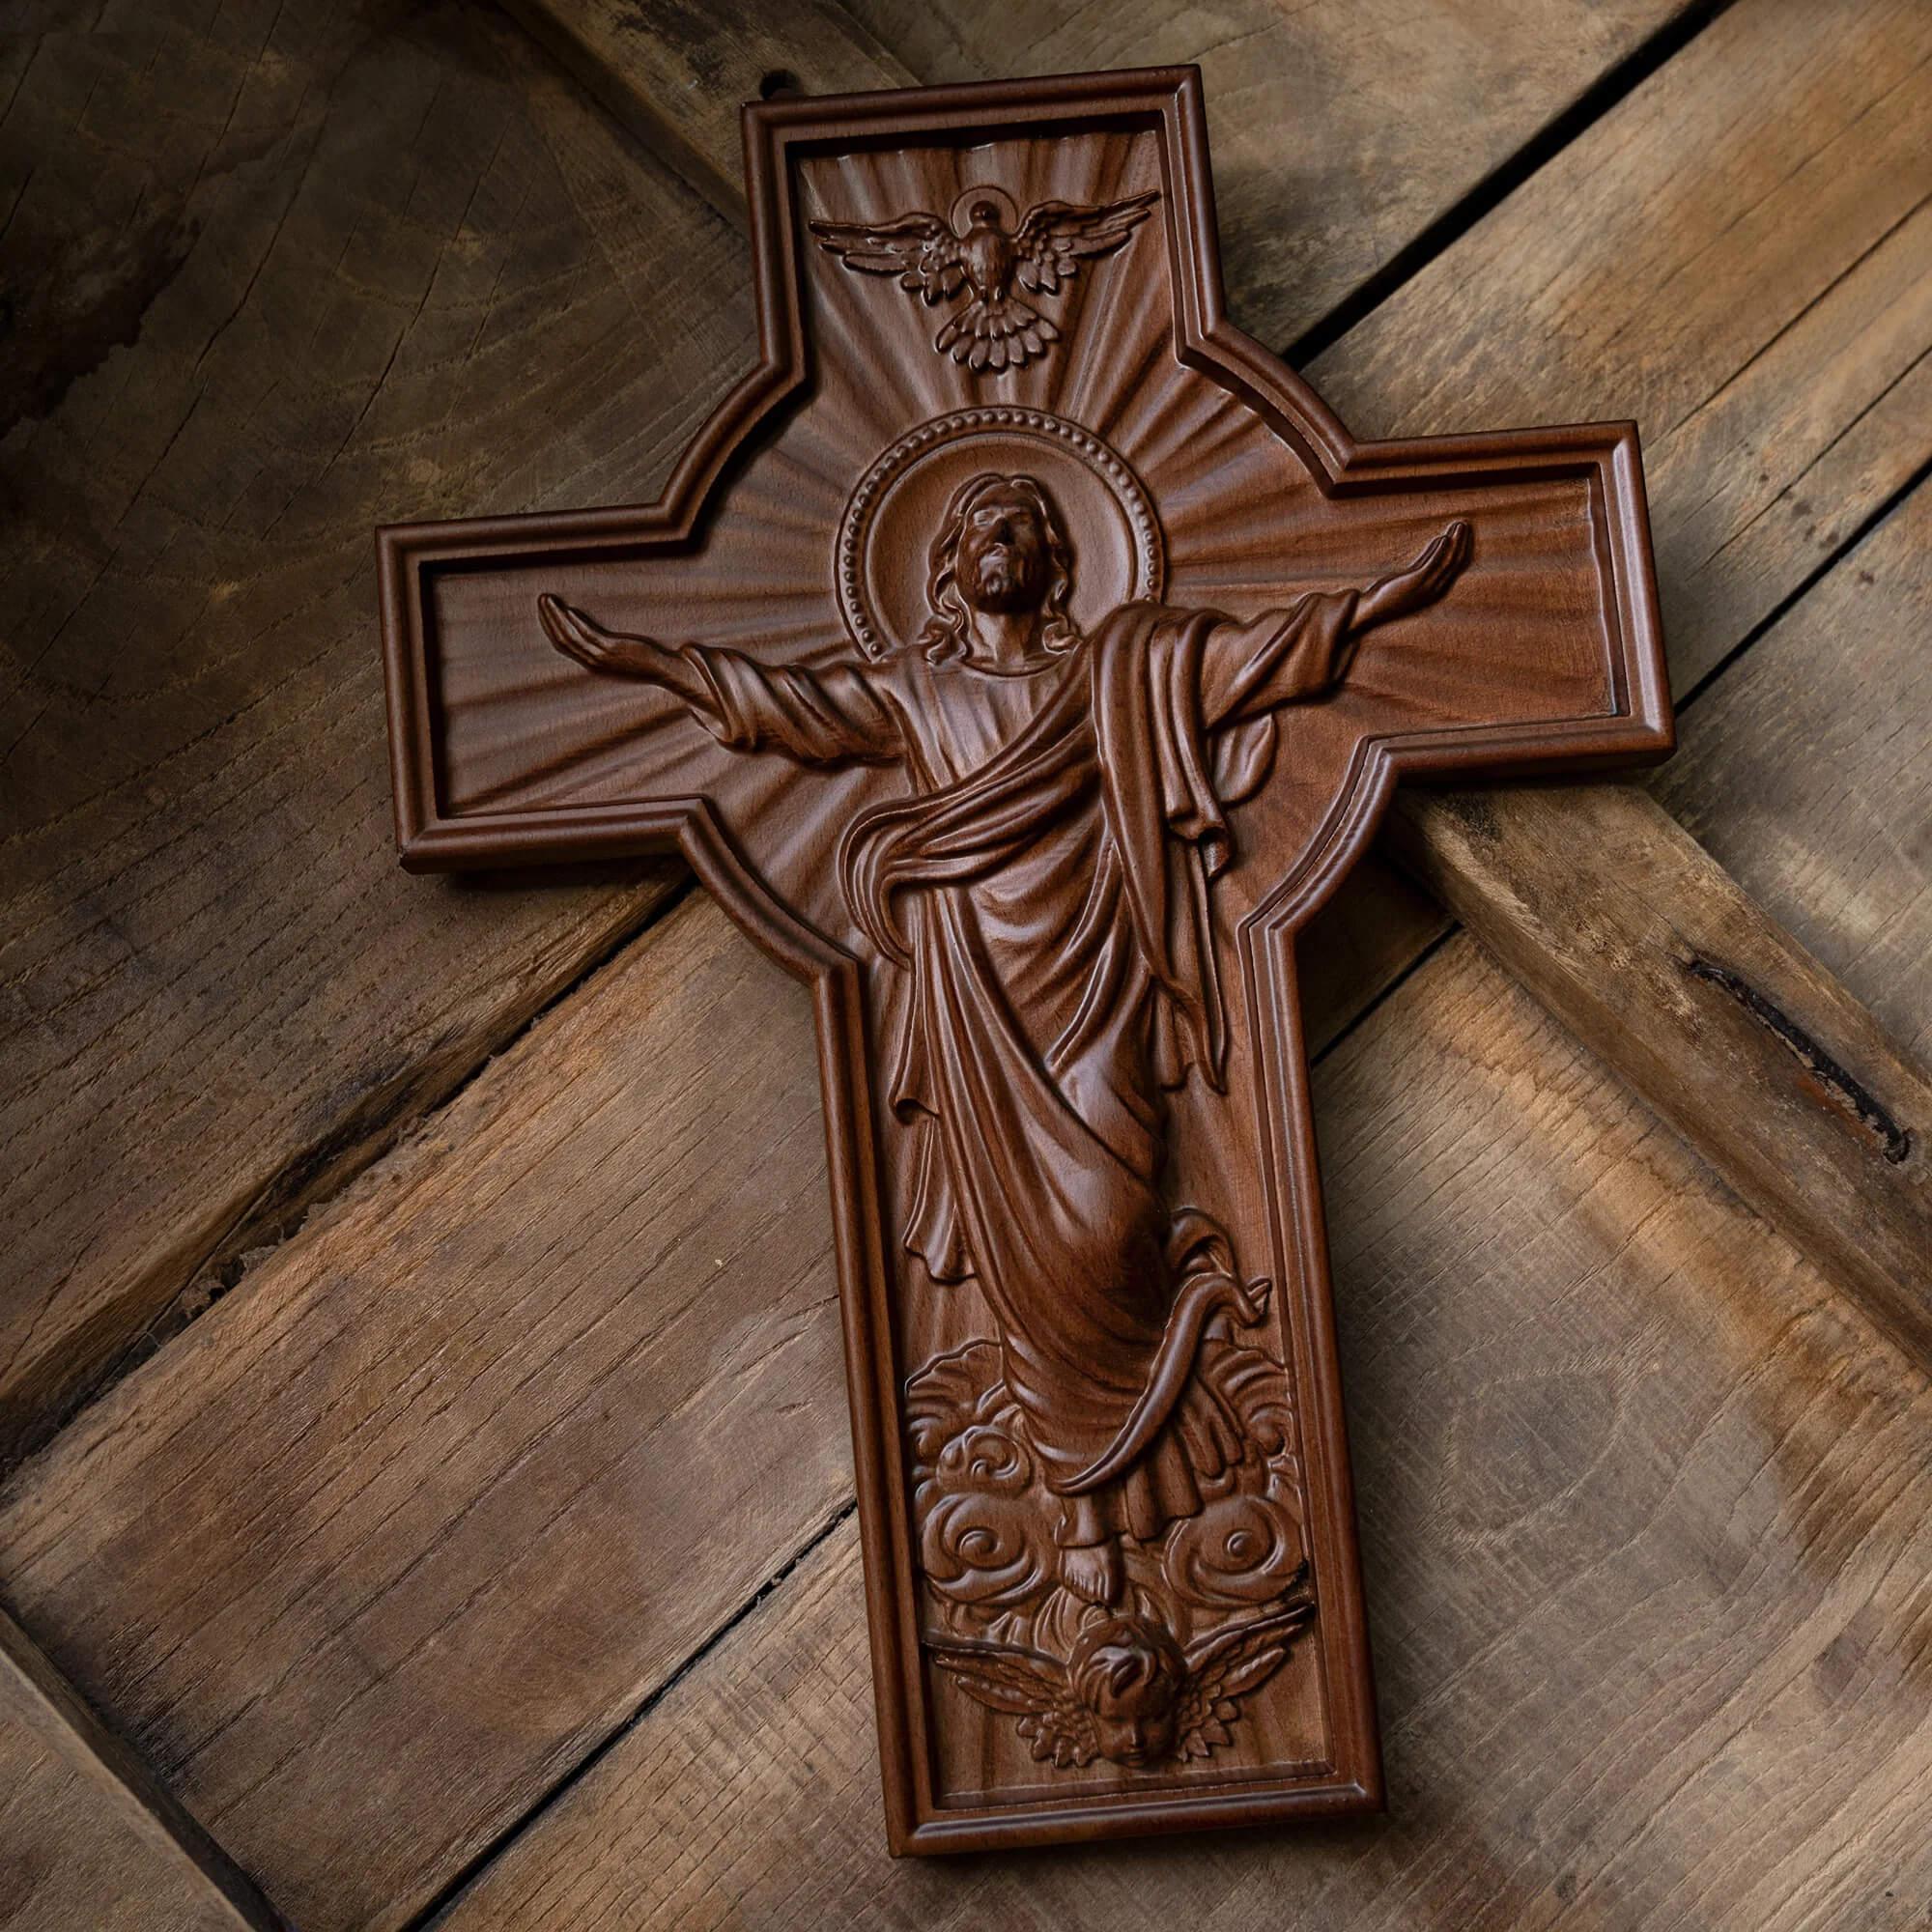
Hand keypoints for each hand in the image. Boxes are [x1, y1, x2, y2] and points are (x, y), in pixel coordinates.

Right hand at [538, 593, 654, 675]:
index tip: (543, 610)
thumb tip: (583, 621)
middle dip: (549, 618)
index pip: (563, 645)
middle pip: (562, 640)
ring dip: (557, 617)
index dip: (550, 627)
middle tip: (541, 600)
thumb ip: (601, 642)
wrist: (664, 671)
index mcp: (592, 663)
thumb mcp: (617, 653)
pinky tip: (570, 611)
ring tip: (549, 600)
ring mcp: (602, 657)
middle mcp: (593, 662)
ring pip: (571, 637)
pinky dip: (577, 623)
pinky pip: (589, 637)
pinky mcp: (613, 651)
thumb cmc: (644, 661)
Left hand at [1356, 518, 1471, 630]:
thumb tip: (1439, 542)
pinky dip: (1439, 550)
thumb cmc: (1389, 593)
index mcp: (1436, 589)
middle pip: (1455, 562)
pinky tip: (1442, 538)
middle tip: (1464, 525)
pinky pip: (1433, 564)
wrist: (1371, 609)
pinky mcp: (1416, 582)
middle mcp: (1435, 589)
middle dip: (1461, 542)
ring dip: (1454, 542)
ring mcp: (1427, 587)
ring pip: (1447, 561)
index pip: (1455, 566)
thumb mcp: (1412, 575)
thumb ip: (1425, 561)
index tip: (1463, 532)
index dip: (1462, 547)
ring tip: (1457, 526)